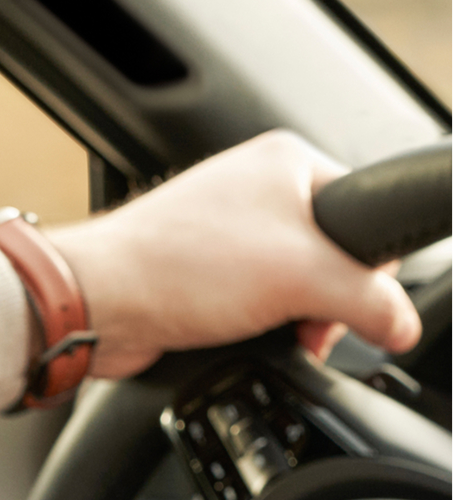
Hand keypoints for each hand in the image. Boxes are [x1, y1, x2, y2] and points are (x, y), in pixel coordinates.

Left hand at [46, 130, 422, 380]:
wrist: (98, 304)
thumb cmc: (177, 266)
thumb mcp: (300, 276)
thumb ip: (367, 299)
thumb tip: (400, 323)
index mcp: (288, 162)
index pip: (366, 215)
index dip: (367, 269)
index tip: (356, 302)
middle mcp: (258, 191)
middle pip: (335, 257)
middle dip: (328, 303)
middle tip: (306, 322)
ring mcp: (229, 234)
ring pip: (297, 287)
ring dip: (295, 320)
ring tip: (273, 331)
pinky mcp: (206, 275)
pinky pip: (260, 305)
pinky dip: (262, 327)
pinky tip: (244, 337)